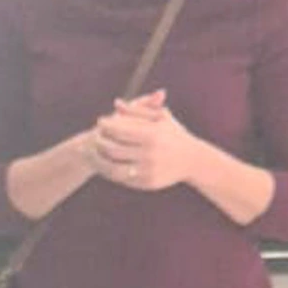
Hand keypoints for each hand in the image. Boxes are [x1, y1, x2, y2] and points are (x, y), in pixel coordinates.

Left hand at [87, 90, 201, 190]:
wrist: (193, 160)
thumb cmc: (174, 134)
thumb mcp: (160, 117)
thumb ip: (138, 109)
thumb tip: (116, 103)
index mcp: (152, 135)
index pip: (119, 130)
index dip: (106, 125)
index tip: (100, 121)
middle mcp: (149, 154)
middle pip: (113, 149)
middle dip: (100, 142)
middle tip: (94, 136)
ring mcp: (148, 170)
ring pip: (114, 167)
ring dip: (101, 160)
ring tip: (95, 152)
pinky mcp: (147, 183)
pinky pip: (123, 179)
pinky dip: (111, 171)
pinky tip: (107, 164)